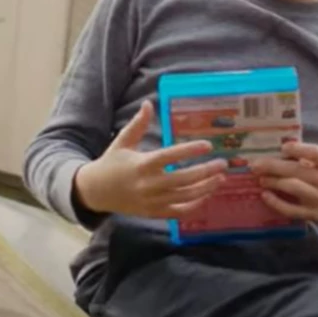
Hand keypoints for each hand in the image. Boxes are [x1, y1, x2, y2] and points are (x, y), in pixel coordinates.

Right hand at [73, 100, 228, 217]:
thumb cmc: (111, 164)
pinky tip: (207, 196)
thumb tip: (149, 103)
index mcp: (141, 164)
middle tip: (223, 163)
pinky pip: (178, 212)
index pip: (169, 156)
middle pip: (182, 179)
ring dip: (205, 188)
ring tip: (221, 178)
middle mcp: (148, 184)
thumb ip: (138, 124)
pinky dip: (194, 206)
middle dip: (205, 172)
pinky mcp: (153, 213)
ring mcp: (152, 201)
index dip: (189, 150)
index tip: (208, 145)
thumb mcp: (122, 142)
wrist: (94, 192)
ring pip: (184, 197)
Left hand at [250, 141, 317, 238]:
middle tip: (256, 164)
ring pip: (292, 188)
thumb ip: (313, 160)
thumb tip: (284, 151)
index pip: (316, 153)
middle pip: (296, 170)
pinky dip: (276, 203)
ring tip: (260, 178)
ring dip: (273, 182)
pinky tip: (265, 196)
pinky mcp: (313, 214)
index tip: (284, 146)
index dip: (299, 148)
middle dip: (273, 166)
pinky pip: (291, 209)